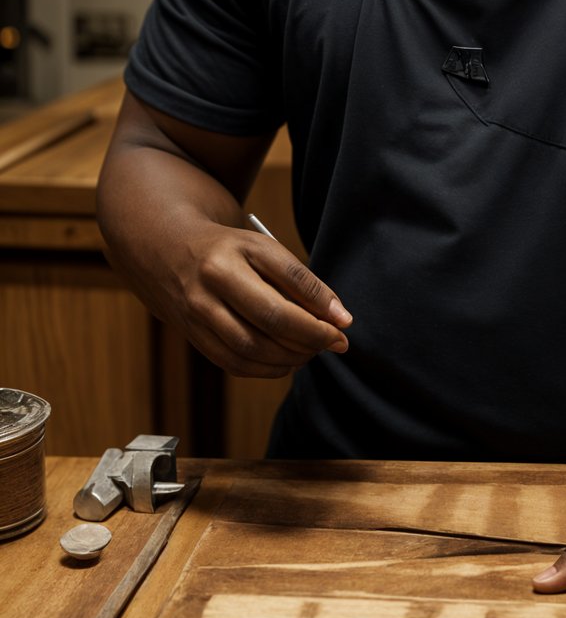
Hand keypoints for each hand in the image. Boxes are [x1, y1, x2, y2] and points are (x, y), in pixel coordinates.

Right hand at [169, 222, 351, 377]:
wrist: (169, 251)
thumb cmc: (230, 251)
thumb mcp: (264, 249)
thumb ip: (300, 281)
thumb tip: (338, 319)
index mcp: (236, 250)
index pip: (289, 278)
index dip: (322, 304)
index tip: (344, 322)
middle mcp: (212, 280)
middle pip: (271, 318)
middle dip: (311, 337)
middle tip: (335, 342)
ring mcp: (197, 311)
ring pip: (251, 348)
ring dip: (291, 357)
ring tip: (312, 351)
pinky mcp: (192, 336)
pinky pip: (234, 363)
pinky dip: (267, 369)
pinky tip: (287, 361)